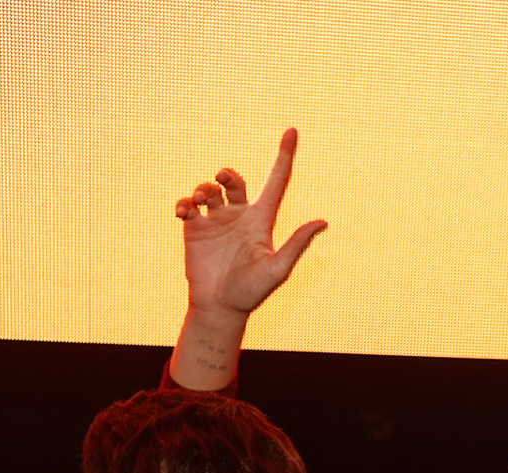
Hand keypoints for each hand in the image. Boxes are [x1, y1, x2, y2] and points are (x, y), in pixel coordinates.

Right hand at [173, 128, 326, 320]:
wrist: (219, 308)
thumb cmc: (251, 292)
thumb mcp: (277, 268)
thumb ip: (297, 244)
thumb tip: (323, 222)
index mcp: (262, 220)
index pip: (276, 181)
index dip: (285, 156)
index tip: (292, 131)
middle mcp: (239, 216)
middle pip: (235, 181)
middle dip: (228, 174)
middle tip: (222, 180)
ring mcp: (216, 222)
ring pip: (210, 190)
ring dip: (204, 189)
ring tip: (200, 201)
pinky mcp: (194, 230)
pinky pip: (187, 205)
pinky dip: (184, 203)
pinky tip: (184, 210)